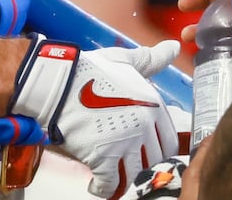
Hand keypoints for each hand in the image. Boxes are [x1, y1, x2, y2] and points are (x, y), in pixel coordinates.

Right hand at [11, 36, 179, 198]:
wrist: (57, 82)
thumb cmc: (89, 69)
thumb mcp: (124, 61)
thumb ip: (151, 59)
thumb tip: (174, 46)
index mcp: (152, 106)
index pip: (168, 141)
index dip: (154, 145)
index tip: (141, 146)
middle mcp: (143, 127)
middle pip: (154, 160)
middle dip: (141, 161)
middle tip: (124, 158)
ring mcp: (125, 145)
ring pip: (135, 175)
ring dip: (124, 176)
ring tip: (112, 170)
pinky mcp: (104, 159)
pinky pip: (111, 186)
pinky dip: (104, 188)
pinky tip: (97, 183)